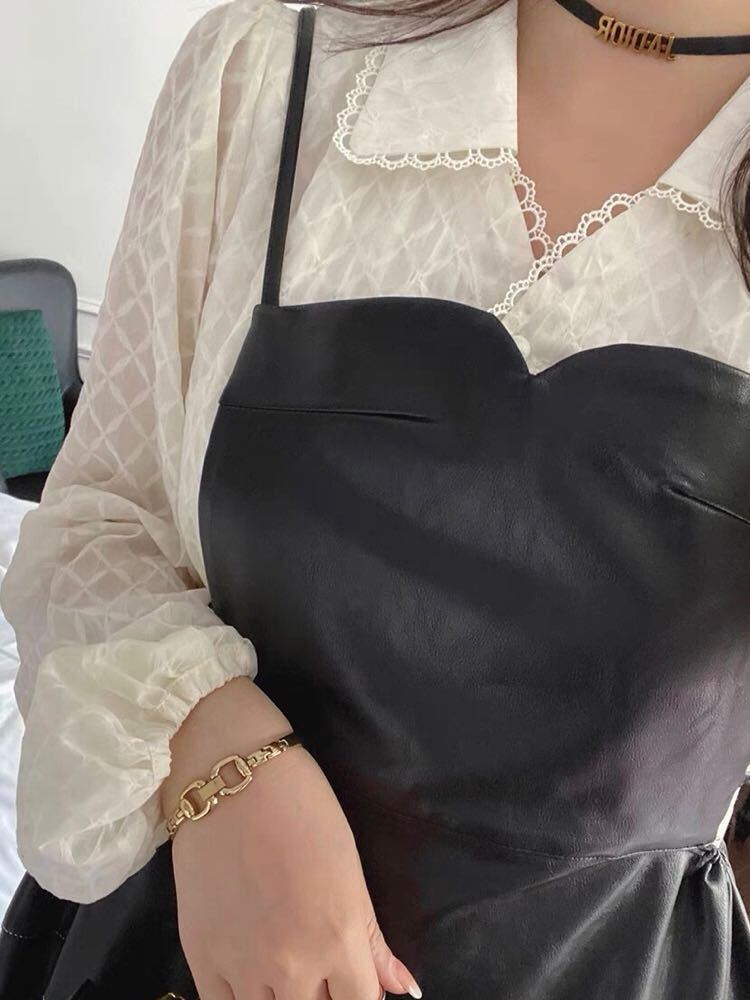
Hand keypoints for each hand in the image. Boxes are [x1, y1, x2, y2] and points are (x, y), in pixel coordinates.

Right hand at [161, 678, 421, 999]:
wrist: (230, 777)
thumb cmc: (302, 807)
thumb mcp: (349, 867)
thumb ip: (373, 938)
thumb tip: (402, 989)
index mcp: (339, 937)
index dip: (362, 998)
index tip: (353, 985)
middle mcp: (293, 965)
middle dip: (323, 999)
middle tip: (321, 976)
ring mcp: (242, 967)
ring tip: (287, 975)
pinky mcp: (200, 959)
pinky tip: (252, 983)